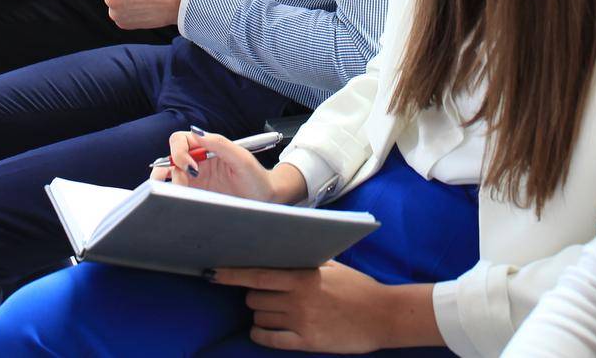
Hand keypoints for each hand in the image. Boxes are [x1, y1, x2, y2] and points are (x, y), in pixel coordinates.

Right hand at [150, 129, 280, 200]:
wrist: (264, 199)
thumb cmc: (256, 176)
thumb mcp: (241, 157)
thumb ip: (219, 143)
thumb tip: (196, 132)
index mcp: (206, 147)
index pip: (180, 141)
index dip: (178, 152)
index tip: (191, 167)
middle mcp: (197, 161)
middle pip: (169, 158)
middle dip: (170, 169)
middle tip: (184, 183)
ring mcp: (195, 178)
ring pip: (168, 176)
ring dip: (168, 183)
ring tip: (180, 193)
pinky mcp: (195, 194)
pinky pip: (176, 192)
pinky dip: (172, 195)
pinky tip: (181, 200)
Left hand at [211, 262, 417, 352]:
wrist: (383, 315)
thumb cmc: (357, 287)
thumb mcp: (331, 266)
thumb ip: (304, 261)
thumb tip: (276, 253)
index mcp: (304, 276)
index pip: (258, 274)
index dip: (232, 274)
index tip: (212, 273)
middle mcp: (298, 298)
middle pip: (254, 298)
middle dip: (255, 296)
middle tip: (267, 294)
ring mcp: (301, 321)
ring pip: (259, 317)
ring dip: (261, 314)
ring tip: (276, 310)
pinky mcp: (306, 342)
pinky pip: (269, 339)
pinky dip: (261, 334)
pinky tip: (264, 329)